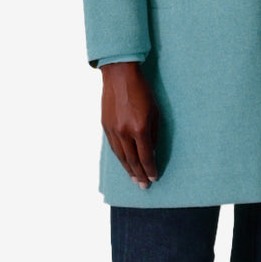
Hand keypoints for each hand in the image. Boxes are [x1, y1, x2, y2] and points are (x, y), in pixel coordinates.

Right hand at [100, 62, 159, 188]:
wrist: (120, 75)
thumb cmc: (142, 91)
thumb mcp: (155, 111)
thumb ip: (153, 134)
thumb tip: (151, 151)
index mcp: (140, 128)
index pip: (146, 157)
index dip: (150, 169)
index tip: (154, 177)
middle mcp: (125, 132)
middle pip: (132, 161)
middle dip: (139, 175)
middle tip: (144, 185)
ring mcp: (113, 130)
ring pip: (121, 157)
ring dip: (129, 170)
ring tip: (135, 179)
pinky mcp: (106, 127)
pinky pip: (114, 148)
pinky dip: (120, 158)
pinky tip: (125, 164)